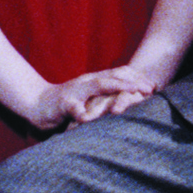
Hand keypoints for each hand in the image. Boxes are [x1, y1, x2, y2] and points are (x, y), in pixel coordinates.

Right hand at [31, 65, 156, 131]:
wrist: (36, 105)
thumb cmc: (66, 104)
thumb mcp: (89, 98)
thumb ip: (105, 97)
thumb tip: (130, 102)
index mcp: (95, 80)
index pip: (120, 73)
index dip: (138, 77)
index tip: (155, 85)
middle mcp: (87, 82)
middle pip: (114, 76)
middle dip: (134, 81)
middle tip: (151, 89)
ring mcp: (76, 91)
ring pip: (98, 85)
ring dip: (116, 88)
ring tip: (132, 93)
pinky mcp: (63, 104)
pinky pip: (74, 107)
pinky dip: (83, 112)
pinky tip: (89, 118)